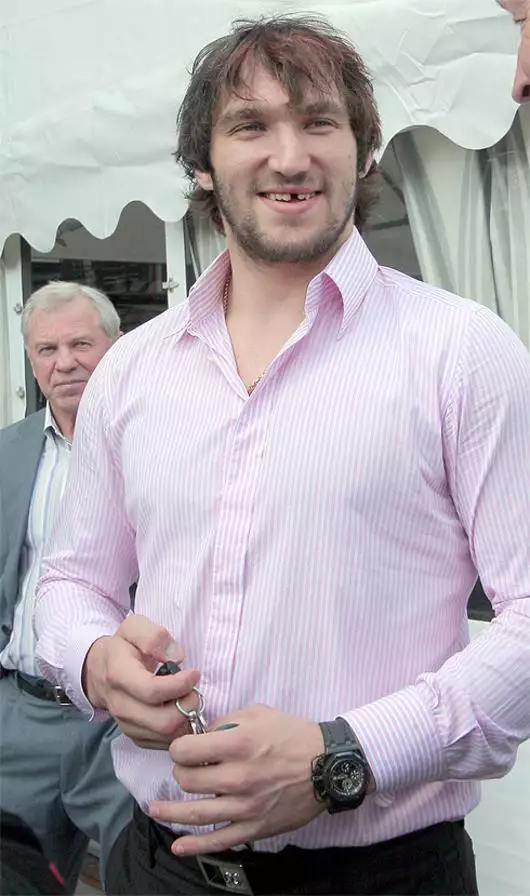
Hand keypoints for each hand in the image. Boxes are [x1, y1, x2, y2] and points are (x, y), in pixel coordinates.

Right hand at [82, 614, 199, 749]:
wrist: (99, 670)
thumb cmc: (123, 647)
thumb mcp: (134, 627)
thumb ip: (154, 636)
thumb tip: (175, 656)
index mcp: (119, 676)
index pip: (153, 691)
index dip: (180, 685)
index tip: (194, 673)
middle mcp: (120, 705)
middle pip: (163, 722)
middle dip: (188, 707)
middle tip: (194, 689)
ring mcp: (126, 724)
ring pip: (166, 736)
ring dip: (185, 719)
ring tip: (187, 698)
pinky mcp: (135, 736)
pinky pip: (163, 743)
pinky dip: (178, 730)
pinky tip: (179, 710)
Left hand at [149, 704, 325, 853]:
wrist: (328, 765)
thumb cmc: (293, 735)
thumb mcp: (258, 713)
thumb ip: (226, 721)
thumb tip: (202, 735)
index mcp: (239, 743)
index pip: (186, 750)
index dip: (178, 747)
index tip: (182, 747)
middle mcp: (239, 776)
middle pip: (187, 779)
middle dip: (181, 771)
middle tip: (188, 767)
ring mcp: (245, 806)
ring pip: (195, 812)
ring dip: (170, 810)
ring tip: (155, 808)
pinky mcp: (254, 826)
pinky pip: (219, 839)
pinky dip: (195, 846)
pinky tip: (178, 846)